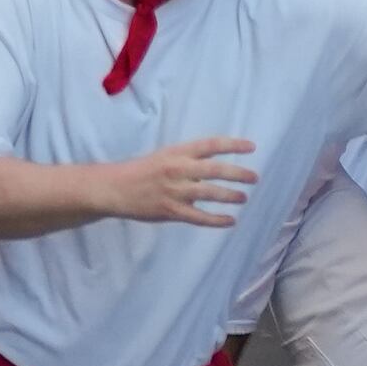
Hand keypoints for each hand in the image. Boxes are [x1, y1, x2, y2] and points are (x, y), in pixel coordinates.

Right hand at [99, 135, 256, 224]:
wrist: (112, 188)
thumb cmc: (139, 171)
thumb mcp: (162, 158)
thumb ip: (187, 162)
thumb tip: (214, 171)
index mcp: (175, 153)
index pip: (210, 145)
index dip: (232, 145)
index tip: (251, 147)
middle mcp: (177, 169)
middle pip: (215, 169)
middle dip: (238, 173)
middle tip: (254, 177)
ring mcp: (174, 191)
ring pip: (210, 193)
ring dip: (231, 196)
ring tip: (243, 198)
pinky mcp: (171, 210)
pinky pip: (200, 217)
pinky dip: (218, 220)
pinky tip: (230, 220)